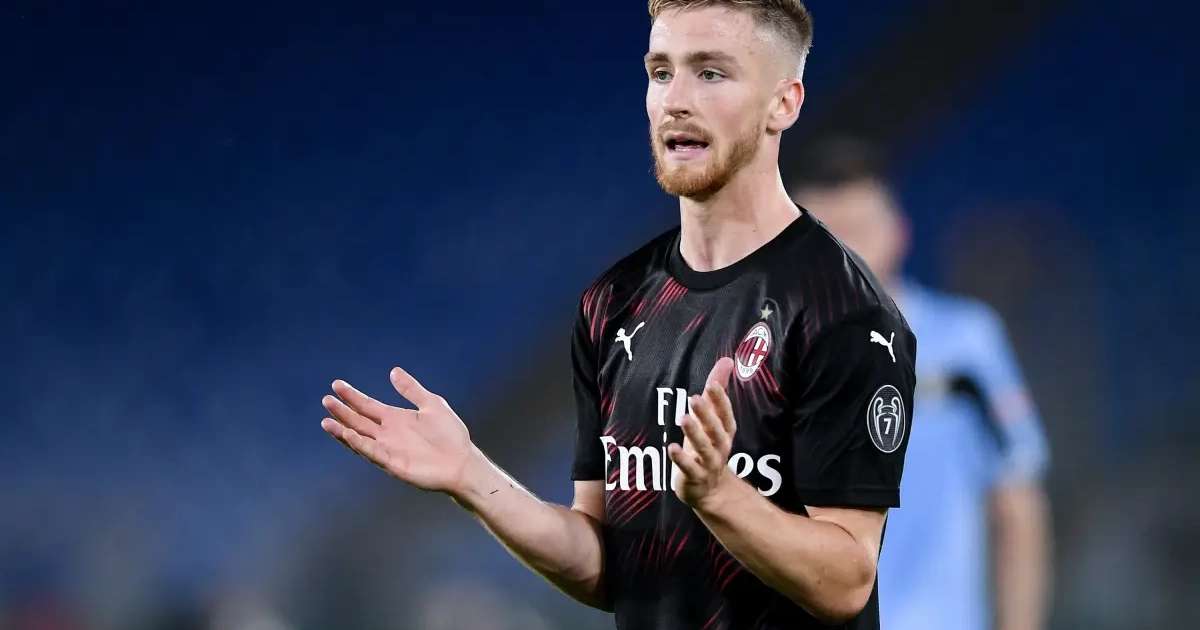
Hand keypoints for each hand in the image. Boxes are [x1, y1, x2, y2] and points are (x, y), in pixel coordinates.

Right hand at [321, 367, 472, 494]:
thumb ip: (411, 389)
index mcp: (395, 418)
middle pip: (358, 420)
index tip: (337, 384)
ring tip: (327, 420)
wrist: (462, 462)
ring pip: (359, 438)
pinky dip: (359, 444)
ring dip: (343, 430)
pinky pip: (372, 452)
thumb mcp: (432, 404)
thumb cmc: (450, 435)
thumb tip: (393, 371)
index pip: (367, 405)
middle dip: (342, 411)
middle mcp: (387, 433)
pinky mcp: (392, 463)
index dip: (352, 395)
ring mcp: (388, 448)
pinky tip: (348, 435)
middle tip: (326, 400)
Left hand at [668, 357, 737, 508]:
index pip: (725, 414)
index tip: (713, 384)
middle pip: (715, 430)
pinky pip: (690, 469)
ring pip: (704, 448)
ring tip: (684, 418)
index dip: (720, 401)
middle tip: (694, 399)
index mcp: (725, 431)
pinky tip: (672, 448)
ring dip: (694, 434)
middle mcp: (720, 447)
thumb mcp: (712, 418)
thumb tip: (727, 360)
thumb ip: (717, 390)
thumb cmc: (708, 446)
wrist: (710, 490)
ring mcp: (709, 464)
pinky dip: (682, 459)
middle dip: (707, 415)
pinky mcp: (695, 478)